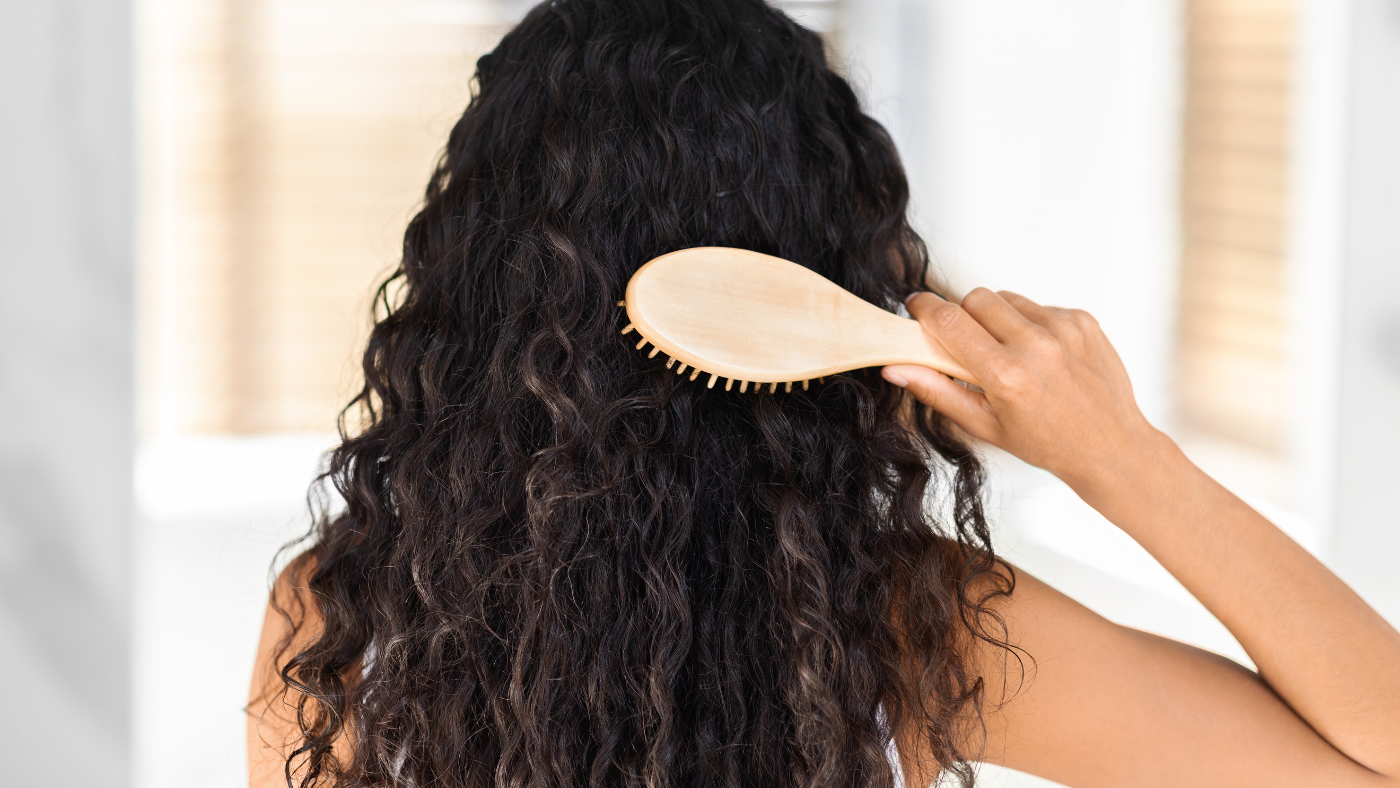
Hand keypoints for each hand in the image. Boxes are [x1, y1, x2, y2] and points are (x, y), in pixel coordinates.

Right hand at [884, 288, 1165, 487]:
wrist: (1110, 447)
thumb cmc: (1047, 442)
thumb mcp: (984, 425)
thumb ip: (936, 391)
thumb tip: (896, 368)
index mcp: (1006, 375)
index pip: (950, 320)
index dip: (925, 308)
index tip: (917, 306)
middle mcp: (1036, 346)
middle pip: (976, 298)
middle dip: (963, 314)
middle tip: (967, 342)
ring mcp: (1064, 329)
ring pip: (1007, 298)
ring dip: (997, 318)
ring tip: (1008, 352)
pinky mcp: (1082, 321)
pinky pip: (1039, 306)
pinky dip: (1030, 324)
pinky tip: (1039, 355)